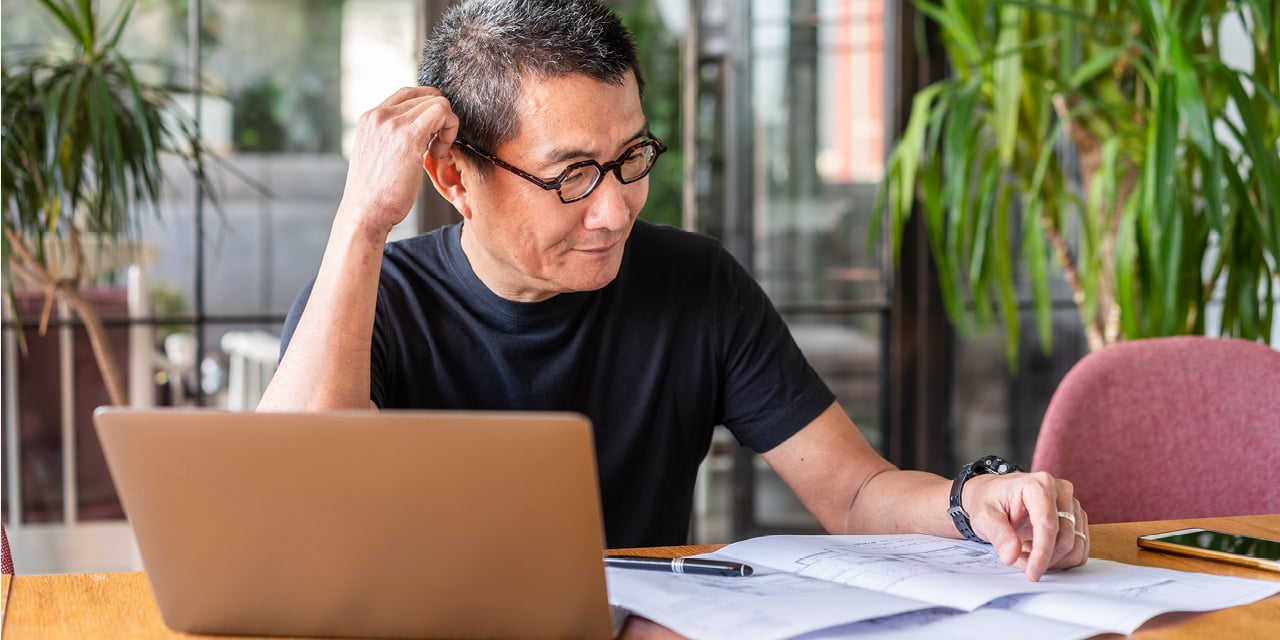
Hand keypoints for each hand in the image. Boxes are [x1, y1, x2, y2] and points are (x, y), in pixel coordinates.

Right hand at [336, 86, 459, 235]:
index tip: (429, 137)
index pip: (408, 94)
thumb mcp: (378, 156)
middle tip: (435, 149)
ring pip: (438, 102)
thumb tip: (418, 132)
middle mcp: (379, 115)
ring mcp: (392, 123)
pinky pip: (442, 112)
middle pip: (426, 96)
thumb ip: (391, 138)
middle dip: (439, 121)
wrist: (364, 213)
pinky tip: (439, 153)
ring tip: (436, 153)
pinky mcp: (408, 137)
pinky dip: (450, 130)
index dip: (428, 111)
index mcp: (370, 117)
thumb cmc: (376, 194)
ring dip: (447, 126)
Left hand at [964, 471, 1088, 580]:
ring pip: (1075, 547)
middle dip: (1043, 559)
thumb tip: (1011, 556)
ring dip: (1052, 561)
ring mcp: (1072, 506)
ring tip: (1025, 553)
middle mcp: (1061, 492)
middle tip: (1018, 560)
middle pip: (1065, 539)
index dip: (1042, 553)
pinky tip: (1038, 552)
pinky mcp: (1076, 519)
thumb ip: (999, 535)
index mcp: (1038, 486)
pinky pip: (1079, 549)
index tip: (1032, 573)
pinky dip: (1060, 559)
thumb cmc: (989, 501)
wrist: (993, 495)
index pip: (1048, 525)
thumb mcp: (984, 517)